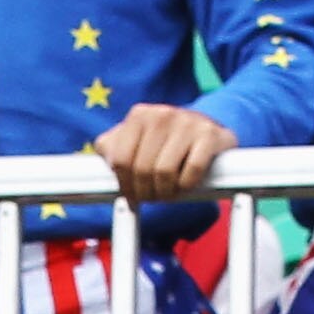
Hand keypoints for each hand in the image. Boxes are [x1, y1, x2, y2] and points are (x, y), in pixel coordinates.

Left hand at [93, 100, 230, 203]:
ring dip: (165, 192)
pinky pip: (192, 170)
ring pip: (165, 172)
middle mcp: (161, 114)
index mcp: (139, 115)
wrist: (208, 127)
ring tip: (168, 194)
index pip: (120, 159)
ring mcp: (187, 123)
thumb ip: (113, 147)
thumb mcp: (136, 137)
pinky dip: (186, 185)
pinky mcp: (209, 135)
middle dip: (146, 192)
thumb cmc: (166, 140)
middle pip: (142, 169)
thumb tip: (103, 160)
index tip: (131, 197)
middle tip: (152, 198)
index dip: (124, 185)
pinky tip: (185, 186)